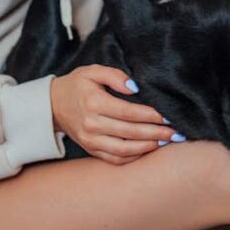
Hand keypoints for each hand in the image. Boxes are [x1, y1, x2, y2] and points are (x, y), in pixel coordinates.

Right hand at [50, 64, 177, 164]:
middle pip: (130, 132)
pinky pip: (116, 158)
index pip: (129, 112)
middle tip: (176, 132)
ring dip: (148, 147)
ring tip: (167, 141)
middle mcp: (92, 124)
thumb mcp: (92, 71)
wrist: (52, 105)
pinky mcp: (91, 150)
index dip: (151, 115)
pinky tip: (149, 149)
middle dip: (156, 133)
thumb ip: (115, 75)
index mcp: (94, 103)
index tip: (169, 115)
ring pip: (125, 149)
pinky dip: (135, 156)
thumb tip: (135, 86)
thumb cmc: (77, 85)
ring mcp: (91, 140)